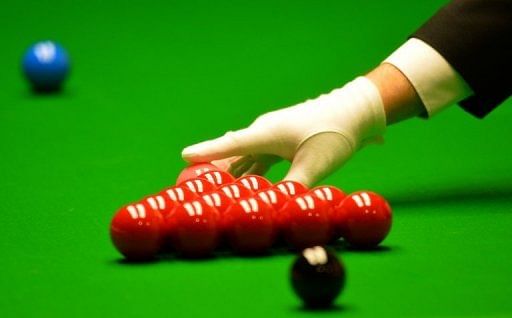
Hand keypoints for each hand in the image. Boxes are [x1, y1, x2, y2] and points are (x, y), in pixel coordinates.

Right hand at [182, 77, 386, 185]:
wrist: (356, 110)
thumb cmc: (334, 133)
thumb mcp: (314, 165)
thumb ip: (292, 189)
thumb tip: (277, 210)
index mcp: (267, 133)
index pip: (230, 145)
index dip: (206, 152)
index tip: (183, 157)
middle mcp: (266, 132)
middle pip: (233, 151)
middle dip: (214, 166)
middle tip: (193, 180)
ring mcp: (275, 135)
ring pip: (246, 155)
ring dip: (233, 170)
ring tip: (215, 186)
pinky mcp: (285, 140)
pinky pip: (260, 156)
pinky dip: (251, 169)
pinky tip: (247, 180)